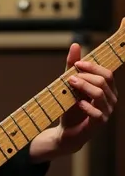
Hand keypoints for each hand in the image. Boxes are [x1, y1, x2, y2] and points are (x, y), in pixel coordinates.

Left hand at [31, 42, 117, 160]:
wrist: (65, 131)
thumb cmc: (70, 107)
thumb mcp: (69, 84)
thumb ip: (72, 66)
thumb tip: (75, 45)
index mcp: (107, 89)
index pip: (107, 73)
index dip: (93, 66)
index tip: (77, 64)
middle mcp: (110, 99)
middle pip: (104, 81)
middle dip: (86, 76)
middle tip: (70, 77)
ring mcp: (106, 112)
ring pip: (100, 93)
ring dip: (84, 86)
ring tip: (70, 85)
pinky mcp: (99, 123)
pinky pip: (97, 112)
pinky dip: (86, 106)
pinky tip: (77, 103)